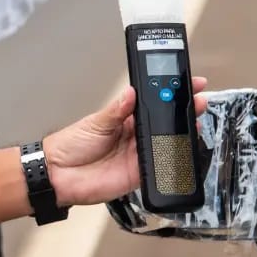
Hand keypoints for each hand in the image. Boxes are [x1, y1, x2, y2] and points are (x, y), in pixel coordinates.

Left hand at [43, 77, 207, 206]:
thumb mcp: (95, 122)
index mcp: (125, 118)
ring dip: (182, 134)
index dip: (171, 93)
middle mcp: (135, 135)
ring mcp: (138, 155)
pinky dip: (171, 161)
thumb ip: (116, 110)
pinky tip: (181, 151)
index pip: (153, 102)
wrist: (58, 174)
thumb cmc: (71, 145)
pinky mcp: (138, 174)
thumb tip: (132, 93)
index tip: (188, 82)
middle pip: (165, 122)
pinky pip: (160, 167)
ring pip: (167, 143)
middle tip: (198, 99)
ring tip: (196, 121)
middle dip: (184, 111)